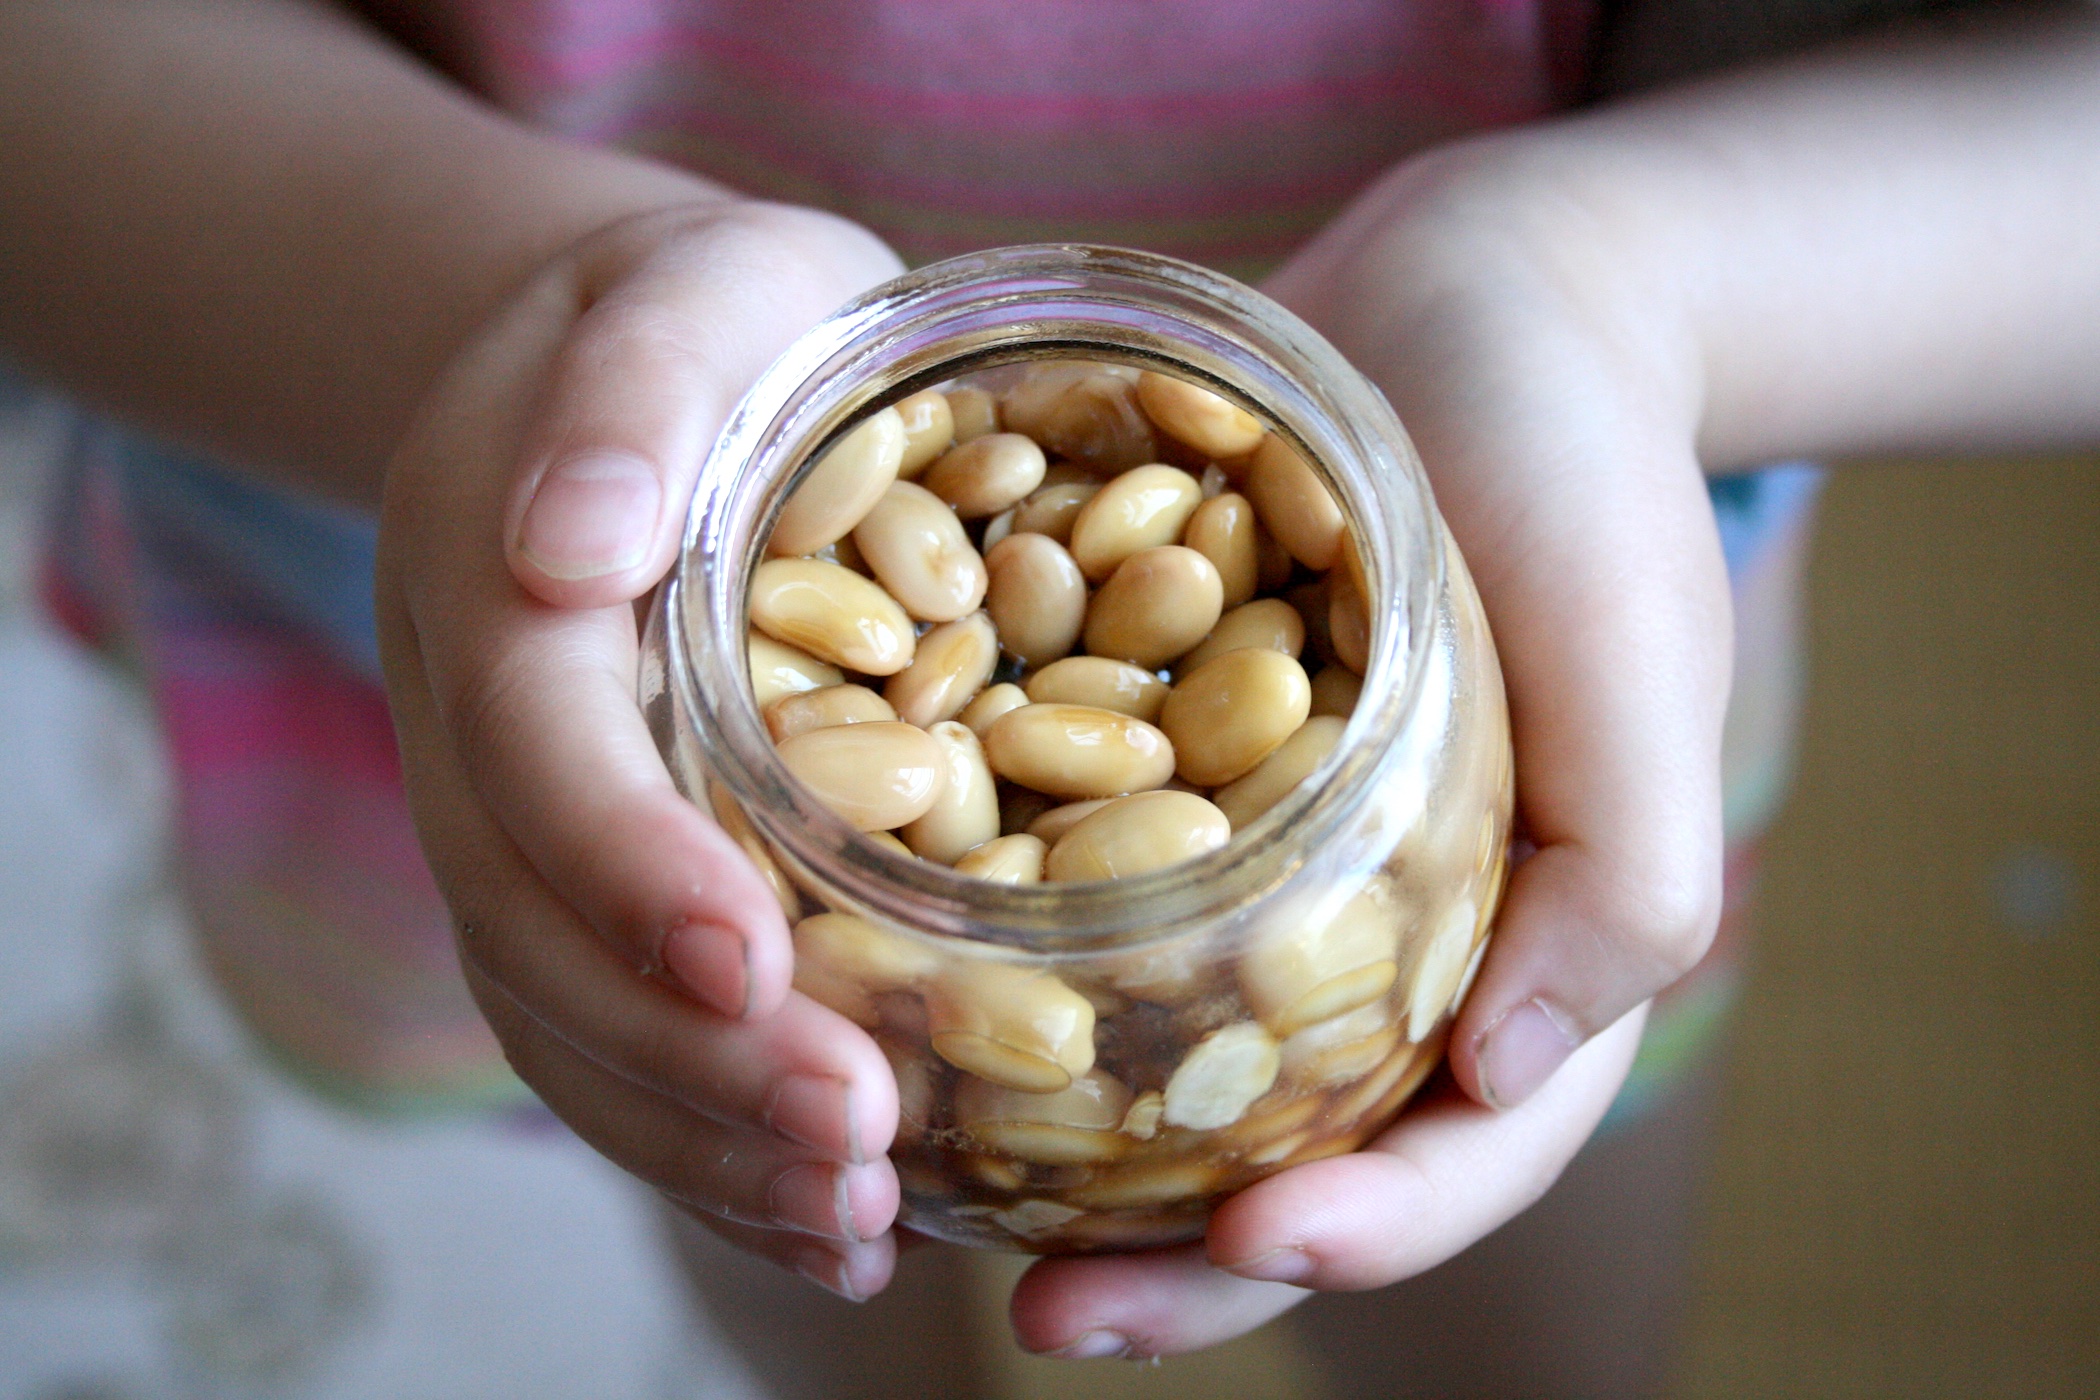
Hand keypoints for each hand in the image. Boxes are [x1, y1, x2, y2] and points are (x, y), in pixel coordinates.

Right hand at [376, 201, 914, 1299]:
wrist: (630, 370)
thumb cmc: (710, 321)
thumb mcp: (693, 293)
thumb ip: (638, 391)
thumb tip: (577, 535)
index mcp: (495, 577)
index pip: (538, 749)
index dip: (631, 867)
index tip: (754, 966)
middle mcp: (480, 725)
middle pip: (542, 930)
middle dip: (695, 1058)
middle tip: (857, 1148)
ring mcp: (518, 818)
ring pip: (562, 1018)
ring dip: (699, 1143)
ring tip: (856, 1227)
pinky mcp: (582, 877)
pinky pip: (606, 1034)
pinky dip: (703, 1141)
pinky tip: (826, 1218)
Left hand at [1008, 140, 1731, 1355]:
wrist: (1466, 307)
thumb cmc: (1581, 474)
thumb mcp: (1639, 655)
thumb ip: (1630, 871)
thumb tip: (1524, 1071)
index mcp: (1512, 947)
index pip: (1461, 1145)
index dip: (1373, 1225)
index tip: (1260, 1241)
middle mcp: (1373, 938)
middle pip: (1285, 1149)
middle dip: (1176, 1260)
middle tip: (1048, 1323)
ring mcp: (1257, 870)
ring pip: (1161, 1065)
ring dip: (1062, 1166)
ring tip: (934, 1216)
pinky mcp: (1154, 781)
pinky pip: (1075, 913)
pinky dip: (1000, 984)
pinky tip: (890, 1015)